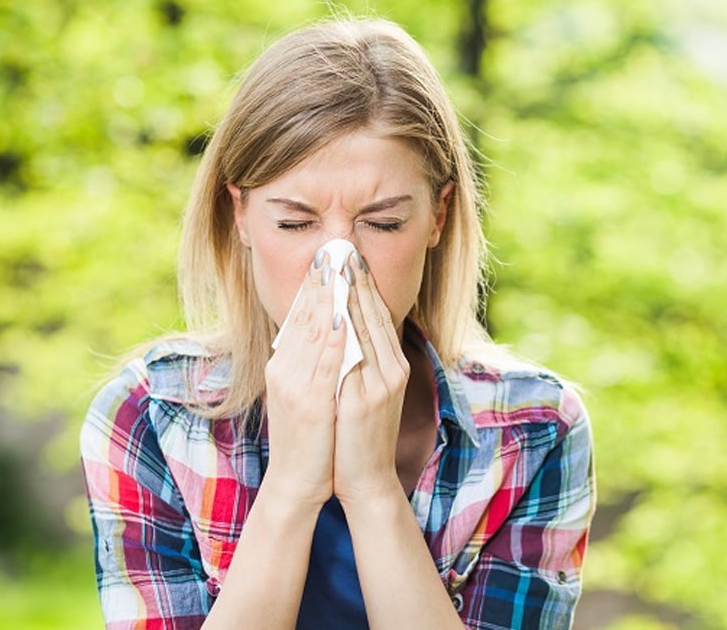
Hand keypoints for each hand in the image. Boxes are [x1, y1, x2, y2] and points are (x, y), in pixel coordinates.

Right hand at [262, 251, 344, 508]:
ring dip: (327, 297)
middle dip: (320, 281)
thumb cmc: (309, 440)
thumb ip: (313, 364)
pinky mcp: (310, 403)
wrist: (297, 484)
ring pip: (312, 332)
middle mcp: (285, 370)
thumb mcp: (306, 395)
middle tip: (333, 248)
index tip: (327, 257)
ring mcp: (295, 385)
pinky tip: (341, 314)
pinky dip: (331, 336)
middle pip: (304, 316)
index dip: (314, 285)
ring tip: (338, 267)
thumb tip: (328, 333)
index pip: (300, 316)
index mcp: (284, 366)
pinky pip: (323, 362)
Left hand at [334, 251, 409, 505]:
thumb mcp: (364, 392)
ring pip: (366, 329)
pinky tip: (333, 310)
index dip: (363, 284)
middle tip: (342, 247)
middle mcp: (392, 370)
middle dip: (357, 280)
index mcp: (392, 366)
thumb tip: (343, 326)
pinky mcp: (367, 399)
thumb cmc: (358, 436)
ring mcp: (382, 384)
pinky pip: (355, 356)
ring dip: (350, 295)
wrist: (365, 479)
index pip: (377, 315)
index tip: (348, 256)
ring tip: (336, 267)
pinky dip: (345, 330)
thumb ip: (359, 360)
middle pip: (374, 315)